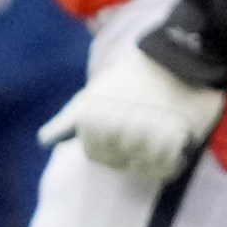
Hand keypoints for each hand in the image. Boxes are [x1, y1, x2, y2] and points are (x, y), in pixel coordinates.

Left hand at [41, 49, 226, 182]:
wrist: (181, 58)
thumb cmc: (134, 77)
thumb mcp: (95, 93)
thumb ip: (68, 119)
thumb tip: (45, 141)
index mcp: (92, 119)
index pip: (94, 155)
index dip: (109, 144)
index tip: (124, 123)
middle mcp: (114, 128)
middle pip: (118, 163)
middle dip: (130, 151)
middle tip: (145, 126)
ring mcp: (144, 135)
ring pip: (142, 169)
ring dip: (152, 156)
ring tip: (161, 132)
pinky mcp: (174, 139)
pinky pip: (165, 169)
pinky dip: (170, 161)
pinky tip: (174, 143)